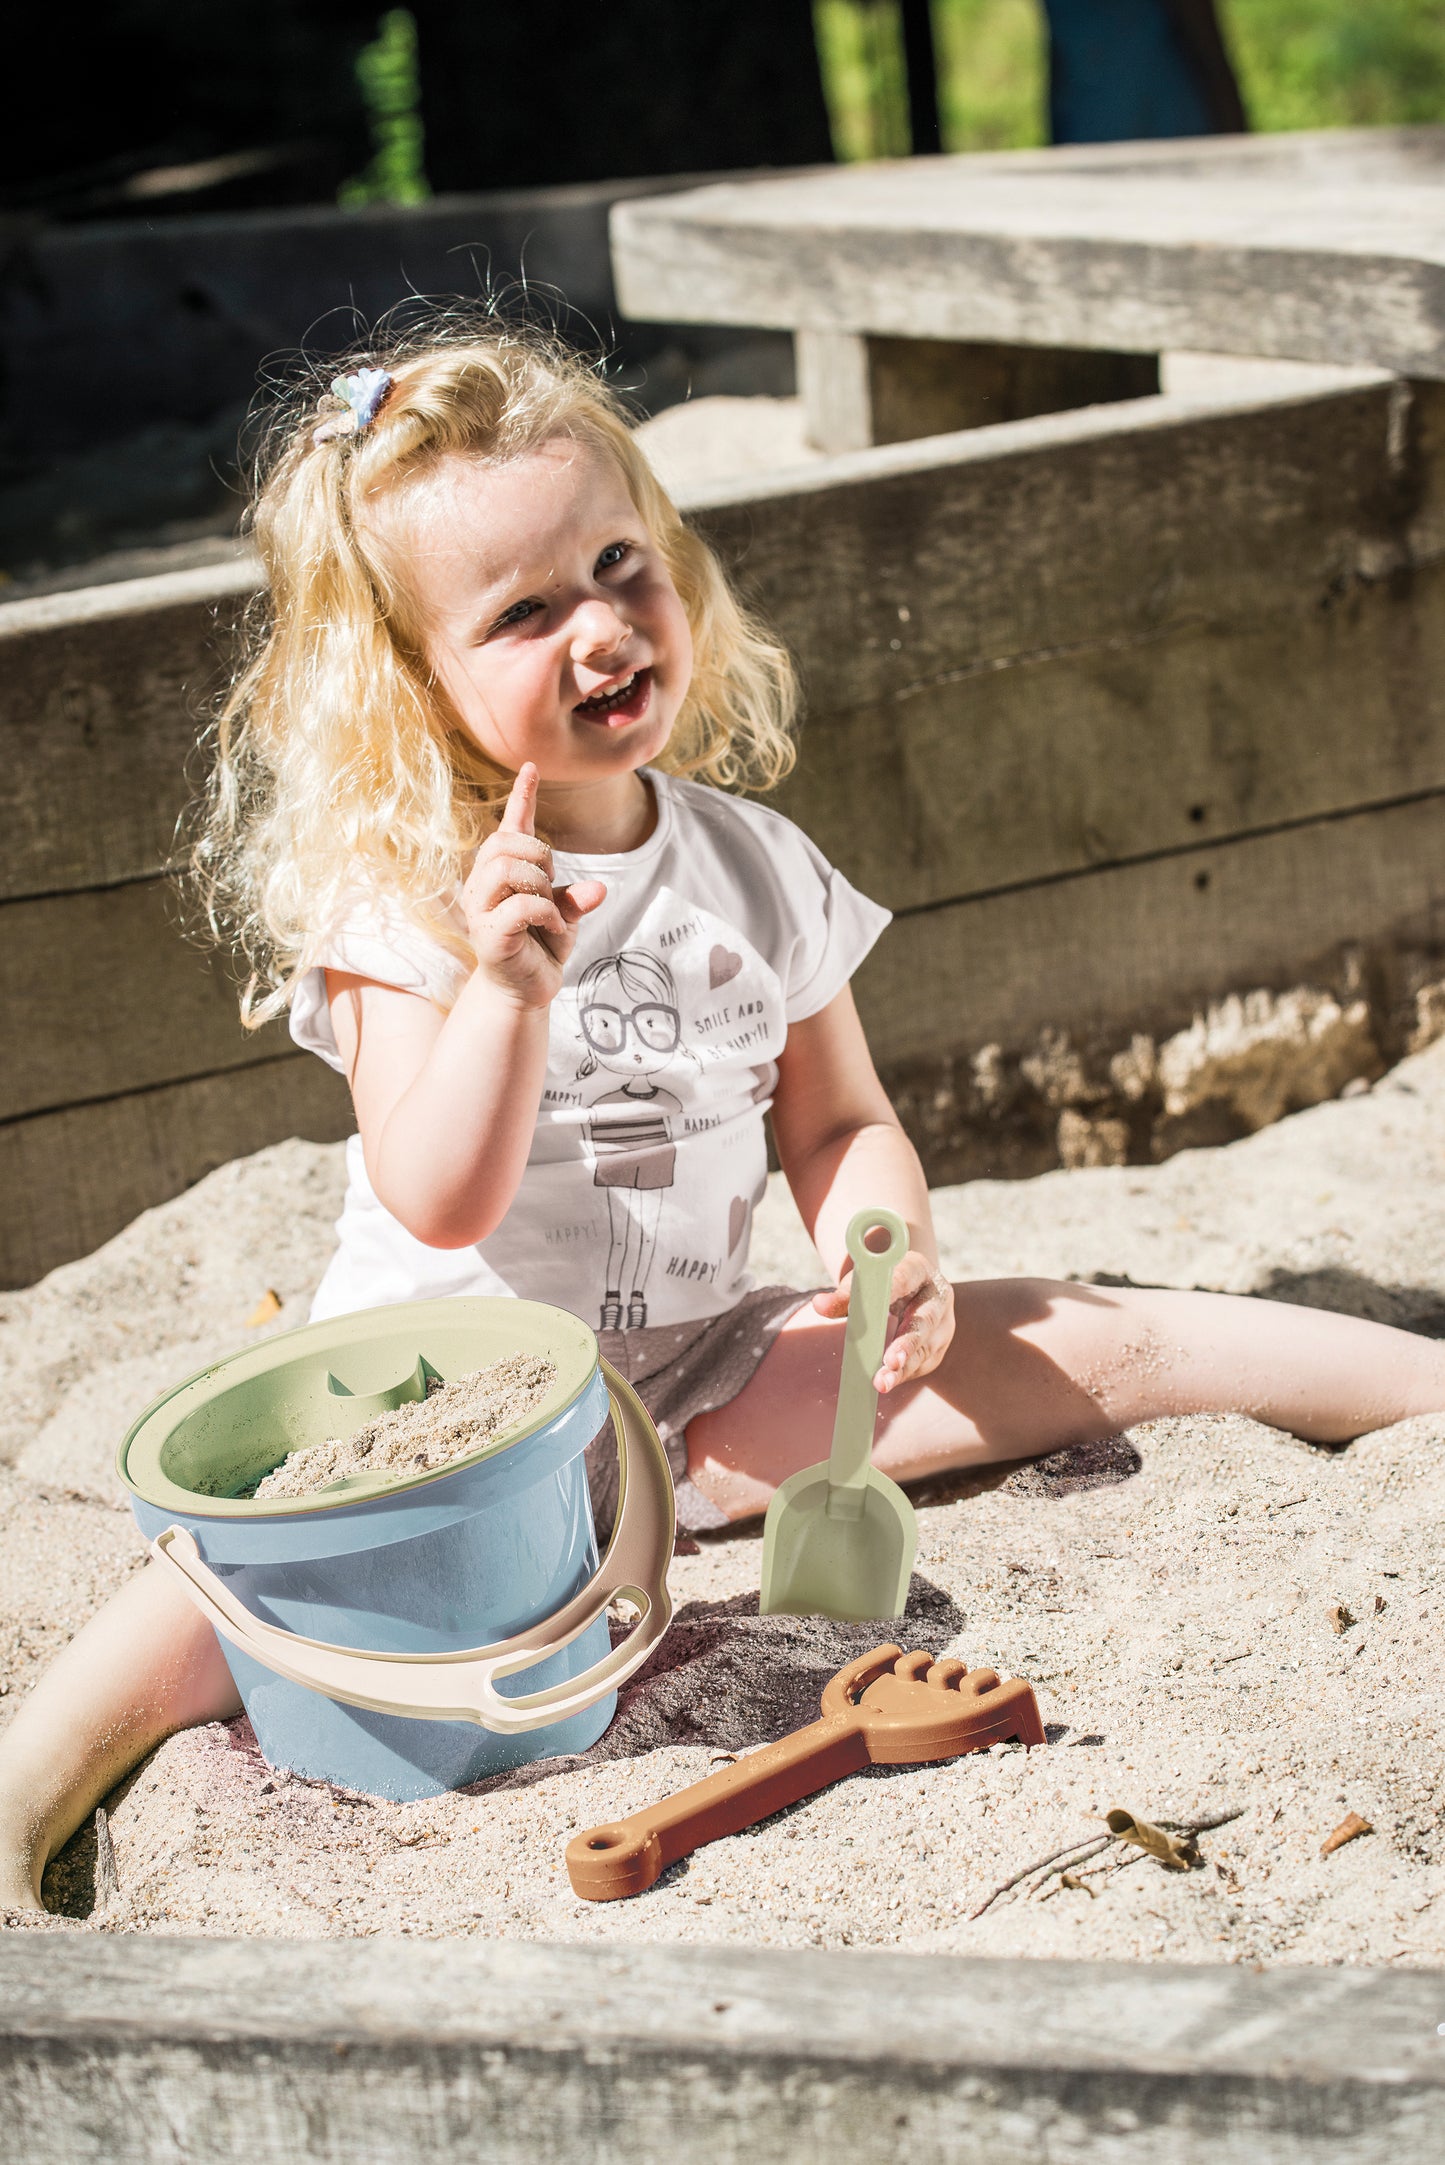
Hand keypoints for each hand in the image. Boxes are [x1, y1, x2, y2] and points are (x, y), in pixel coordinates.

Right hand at [460, 764, 604, 1008]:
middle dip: (539, 855)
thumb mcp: (565, 916)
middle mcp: (482, 885)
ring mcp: (480, 909)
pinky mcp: (487, 934)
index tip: (532, 767)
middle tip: (552, 884)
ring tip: (550, 907)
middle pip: (503, 841)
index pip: (510, 826)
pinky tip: (553, 929)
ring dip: (539, 882)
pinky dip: (545, 913)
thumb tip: (598, 889)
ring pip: (505, 867)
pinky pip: (520, 905)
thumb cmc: (541, 947)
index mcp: (500, 872)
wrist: (526, 991)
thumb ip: (576, 898)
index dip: (522, 795)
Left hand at [812, 1248, 954, 1394]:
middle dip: (907, 1344)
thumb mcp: (865, 1280)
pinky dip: (904, 1374)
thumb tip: (819, 1305)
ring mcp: (942, 1324)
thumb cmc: (882, 1282)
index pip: (903, 1278)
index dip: (890, 1293)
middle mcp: (937, 1297)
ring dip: (904, 1369)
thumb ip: (844, 1294)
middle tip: (890, 1362)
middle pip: (924, 1321)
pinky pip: (922, 1364)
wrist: (909, 1286)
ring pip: (926, 1349)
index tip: (874, 1310)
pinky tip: (887, 1381)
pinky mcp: (938, 1346)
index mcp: (918, 1270)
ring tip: (882, 1383)